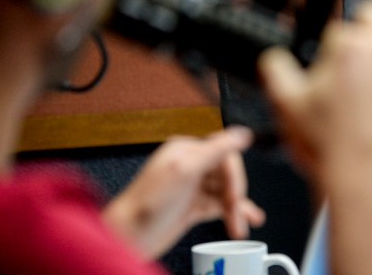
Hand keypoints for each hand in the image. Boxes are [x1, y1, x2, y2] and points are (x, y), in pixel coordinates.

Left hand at [102, 126, 265, 258]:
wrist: (128, 238)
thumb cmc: (146, 206)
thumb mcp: (184, 172)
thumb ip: (215, 150)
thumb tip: (241, 133)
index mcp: (186, 151)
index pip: (224, 154)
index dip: (234, 175)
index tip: (236, 194)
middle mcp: (190, 166)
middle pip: (226, 174)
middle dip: (235, 194)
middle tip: (235, 210)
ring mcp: (192, 187)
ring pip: (225, 192)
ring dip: (235, 208)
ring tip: (238, 226)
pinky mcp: (193, 206)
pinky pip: (220, 206)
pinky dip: (233, 213)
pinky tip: (243, 220)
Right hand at [258, 0, 371, 202]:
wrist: (364, 190)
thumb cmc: (329, 150)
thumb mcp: (285, 103)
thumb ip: (275, 67)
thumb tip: (274, 57)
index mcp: (355, 47)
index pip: (346, 18)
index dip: (332, 38)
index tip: (328, 56)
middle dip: (362, 45)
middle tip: (346, 72)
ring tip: (363, 105)